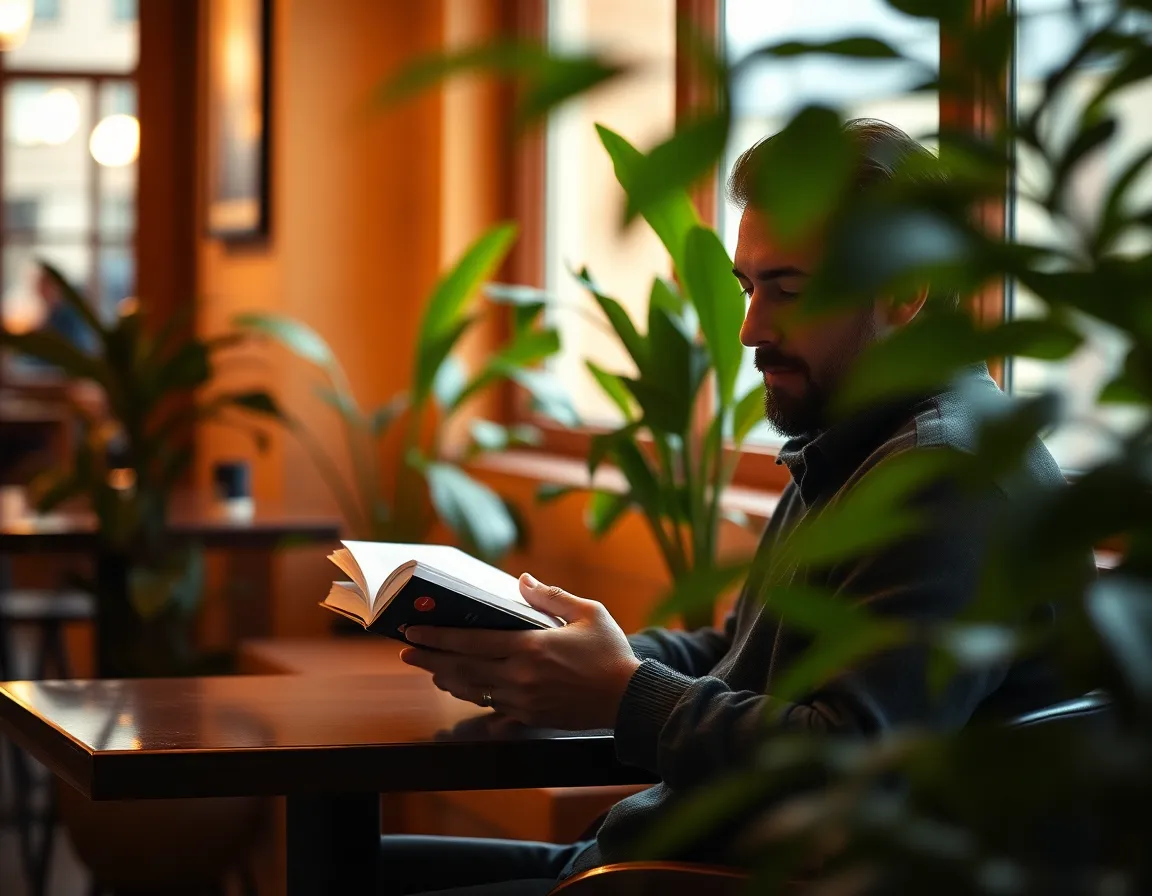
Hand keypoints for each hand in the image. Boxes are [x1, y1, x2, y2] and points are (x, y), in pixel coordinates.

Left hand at [400, 573, 640, 730]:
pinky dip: (474, 698)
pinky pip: (492, 708)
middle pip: (463, 668)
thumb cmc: (611, 652)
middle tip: (407, 651)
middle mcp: (520, 677)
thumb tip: (522, 580)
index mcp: (531, 647)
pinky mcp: (531, 718)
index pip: (472, 641)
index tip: (414, 631)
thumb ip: (550, 596)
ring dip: (448, 679)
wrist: (629, 699)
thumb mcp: (588, 613)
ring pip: (473, 691)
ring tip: (431, 669)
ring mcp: (523, 701)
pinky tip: (464, 690)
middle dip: (430, 659)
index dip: (438, 637)